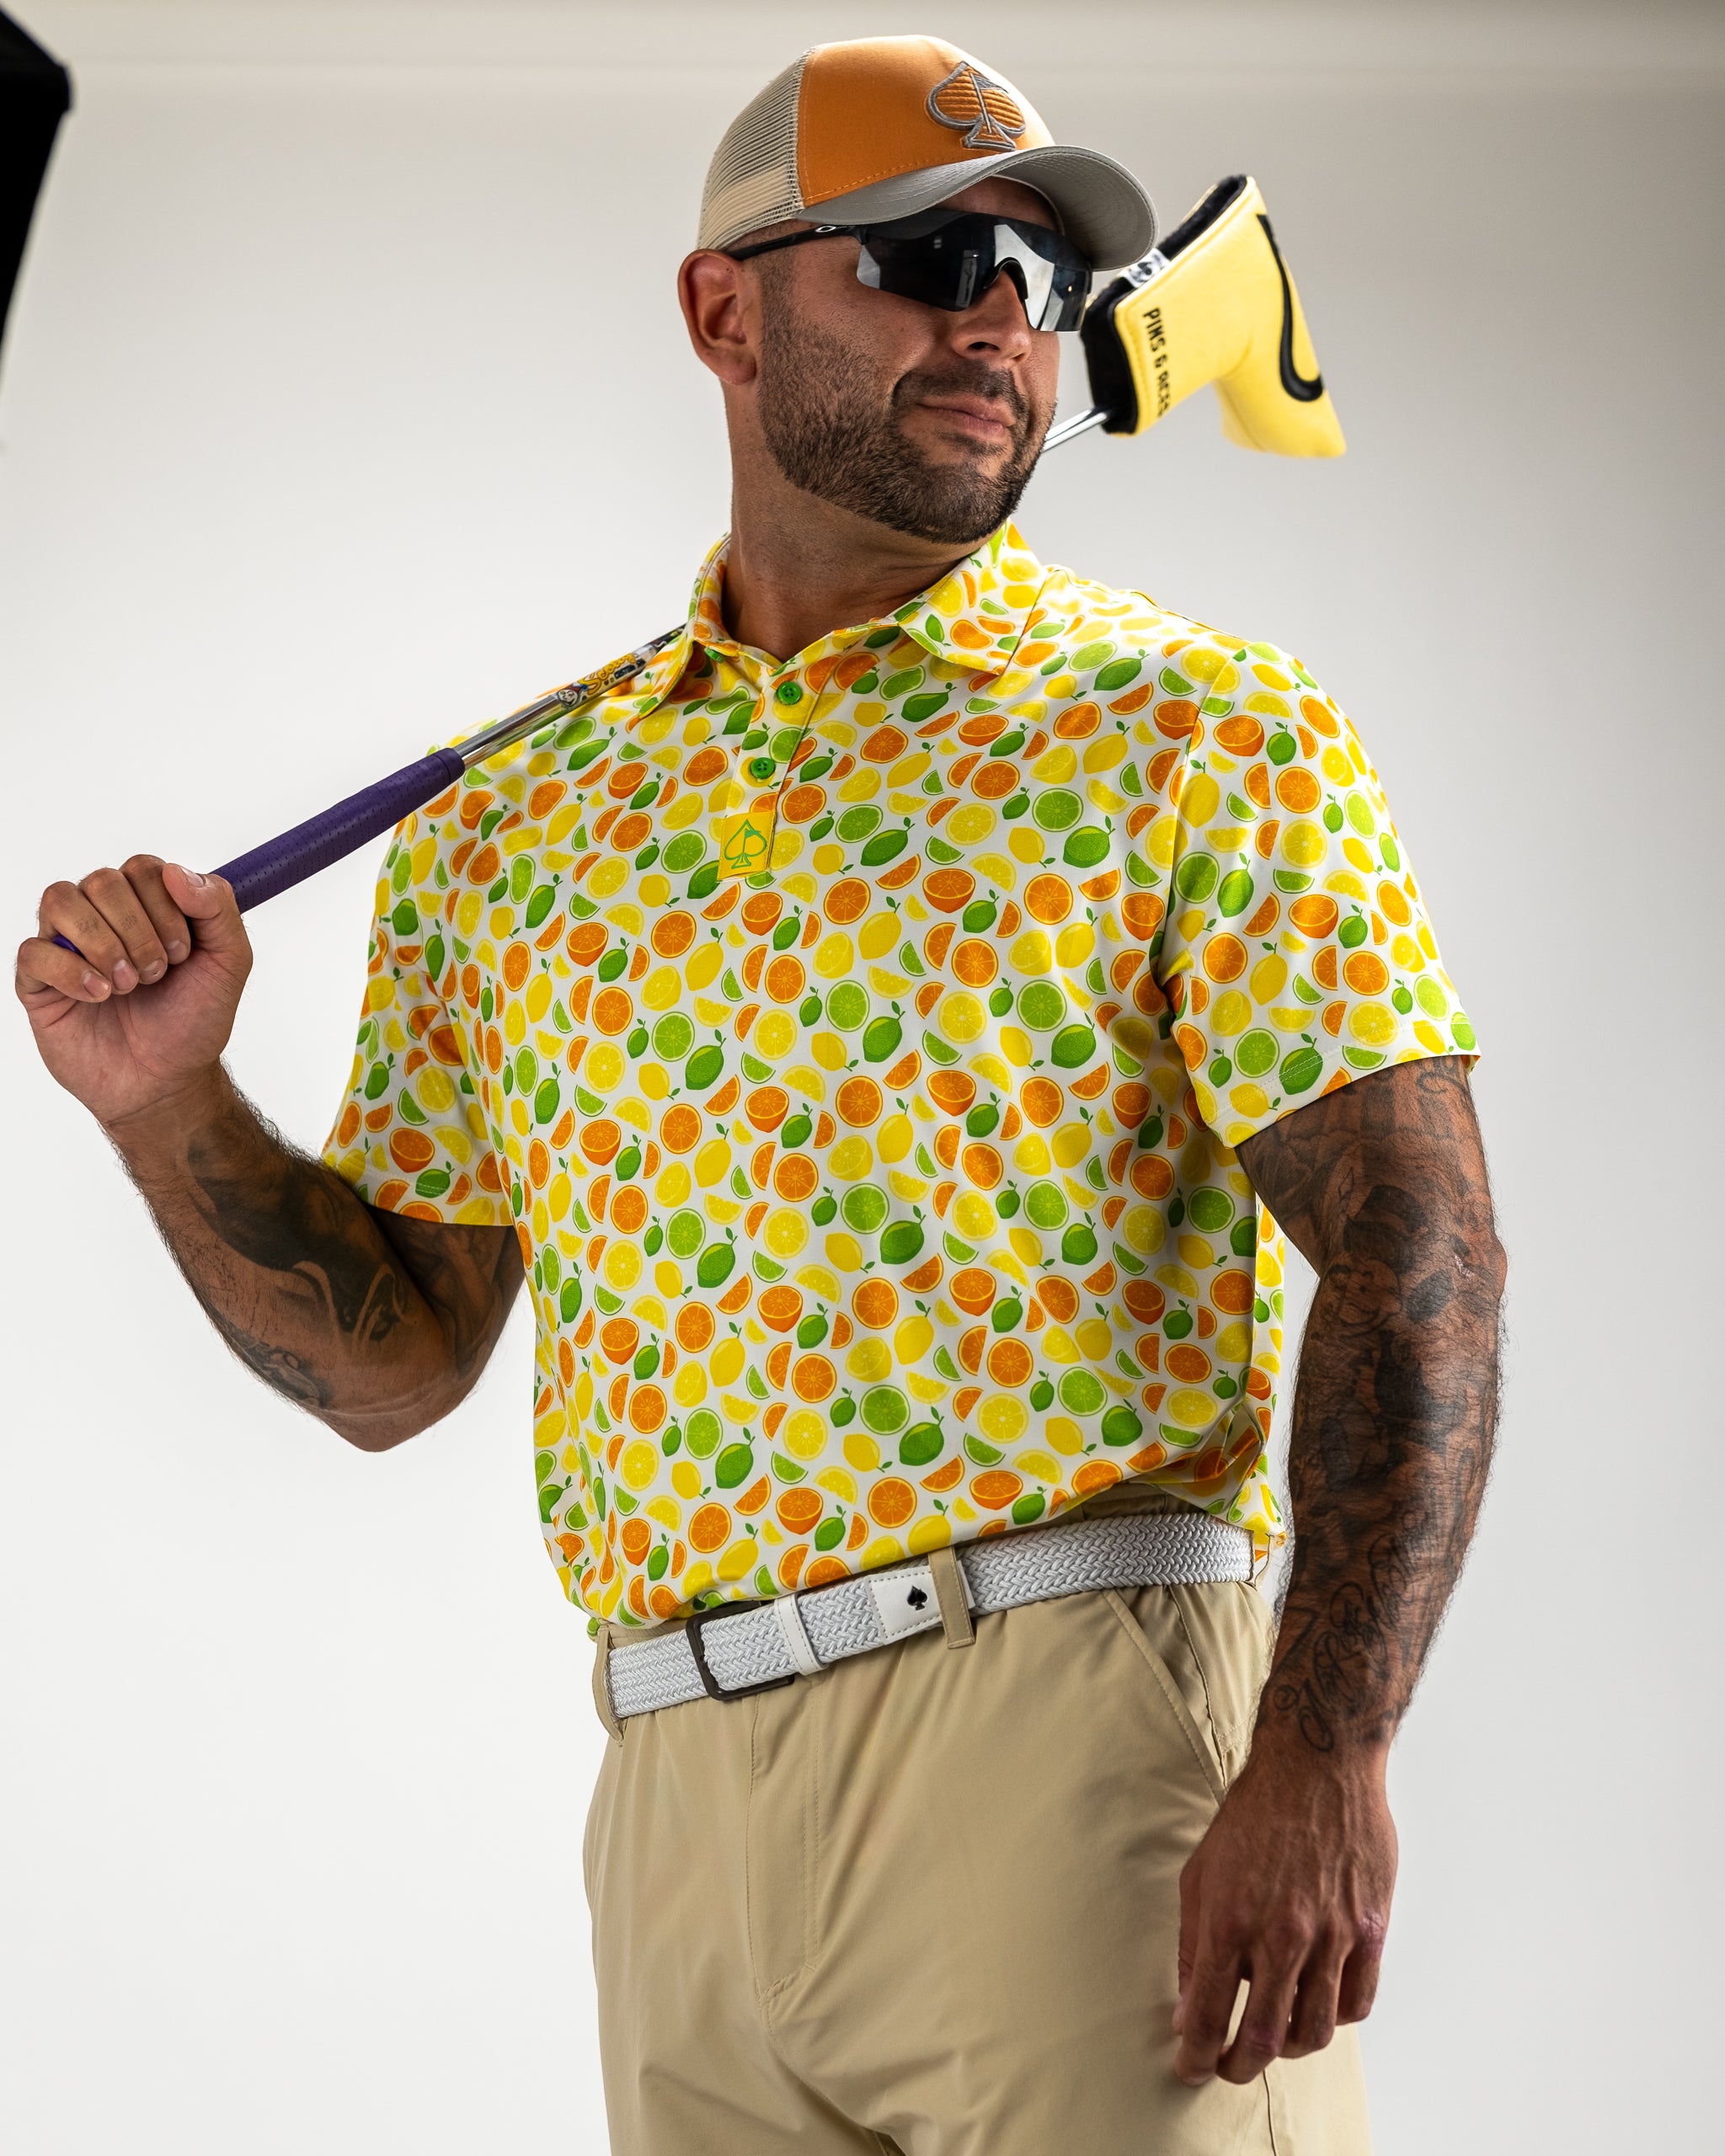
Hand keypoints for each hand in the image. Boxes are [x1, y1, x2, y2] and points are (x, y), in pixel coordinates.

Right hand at [16, 856, 252, 1130]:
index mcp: (146, 903)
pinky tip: (99, 997)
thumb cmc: (192, 1021)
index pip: (143, 868)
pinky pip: (33, 951)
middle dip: (139, 931)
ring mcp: (66, 945)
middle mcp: (102, 915)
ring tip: (127, 986)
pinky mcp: (38, 980)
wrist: (167, 1081)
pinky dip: (70, 972)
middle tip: (157, 974)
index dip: (165, 907)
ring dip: (103, 944)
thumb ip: (218, 907)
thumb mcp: (229, 962)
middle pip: (103, 880)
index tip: (184, 953)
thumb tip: (175, 872)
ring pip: (60, 900)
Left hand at [1172, 1740, 1395, 2084]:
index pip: (1205, 2014)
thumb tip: (1187, 2005)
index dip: (1194, 2055)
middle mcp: (1281, 1935)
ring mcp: (1331, 1936)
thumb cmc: (1253, 1816)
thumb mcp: (1201, 1873)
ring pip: (1313, 2032)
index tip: (1189, 2067)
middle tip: (1228, 2067)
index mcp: (1229, 1920)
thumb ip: (1193, 1943)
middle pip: (1261, 2038)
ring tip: (1271, 2039)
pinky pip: (1355, 2003)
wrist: (1316, 1767)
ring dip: (1286, 2049)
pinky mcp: (1370, 1930)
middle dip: (1237, 2067)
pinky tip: (1316, 2005)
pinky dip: (1333, 2018)